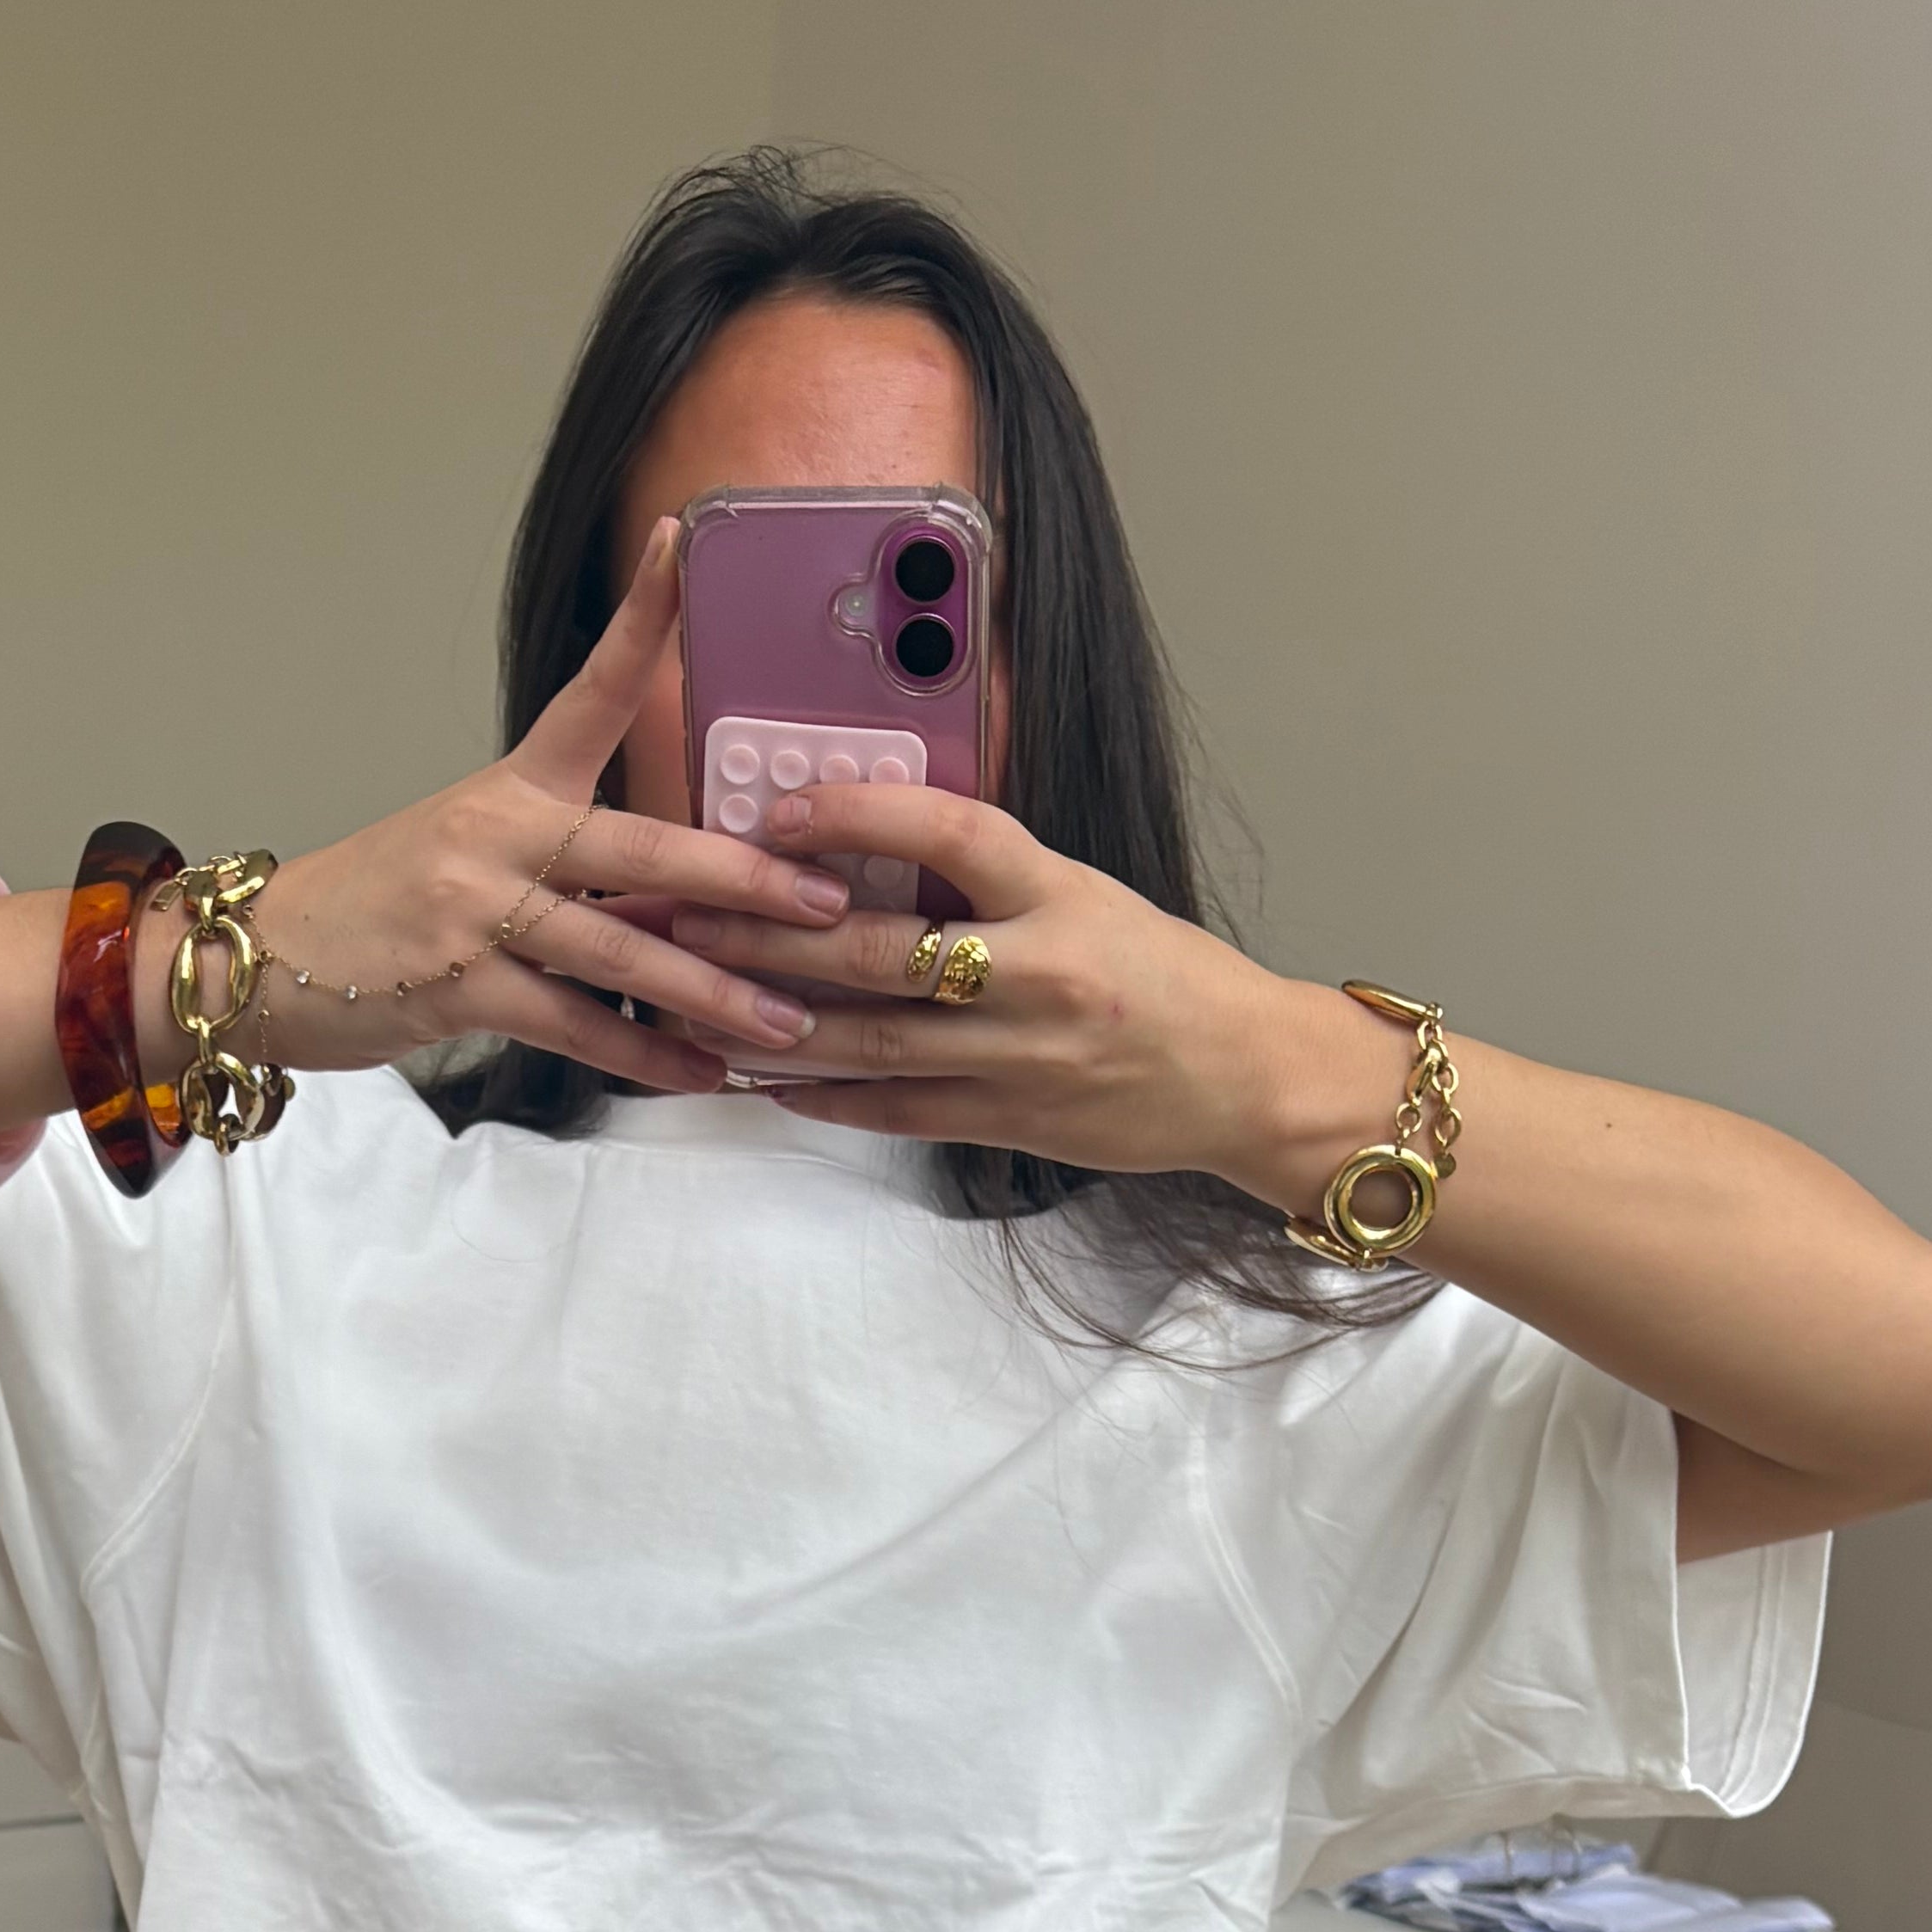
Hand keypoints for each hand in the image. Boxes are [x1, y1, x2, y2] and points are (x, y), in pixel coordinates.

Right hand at [214, 523, 855, 1093]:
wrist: (264, 958)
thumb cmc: (385, 908)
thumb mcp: (476, 856)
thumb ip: (580, 872)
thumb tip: (690, 902)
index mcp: (513, 787)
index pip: (591, 689)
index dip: (642, 618)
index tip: (687, 542)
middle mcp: (500, 836)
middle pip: (643, 849)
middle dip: (744, 880)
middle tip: (827, 900)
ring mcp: (478, 911)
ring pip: (623, 952)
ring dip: (713, 994)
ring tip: (786, 1022)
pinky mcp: (460, 987)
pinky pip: (577, 1028)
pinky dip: (646, 1057)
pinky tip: (704, 1075)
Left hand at [665, 781, 1385, 1187]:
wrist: (1243, 1077)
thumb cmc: (1164, 975)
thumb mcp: (1088, 896)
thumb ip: (994, 880)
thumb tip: (880, 854)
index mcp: (1060, 897)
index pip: (948, 835)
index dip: (858, 817)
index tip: (782, 810)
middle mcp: (1037, 975)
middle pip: (880, 949)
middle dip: (770, 932)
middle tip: (688, 913)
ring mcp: (1018, 1058)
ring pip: (872, 1040)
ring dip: (774, 1023)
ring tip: (696, 1002)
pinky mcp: (1008, 1122)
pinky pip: (897, 1111)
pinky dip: (825, 1097)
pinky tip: (763, 1082)